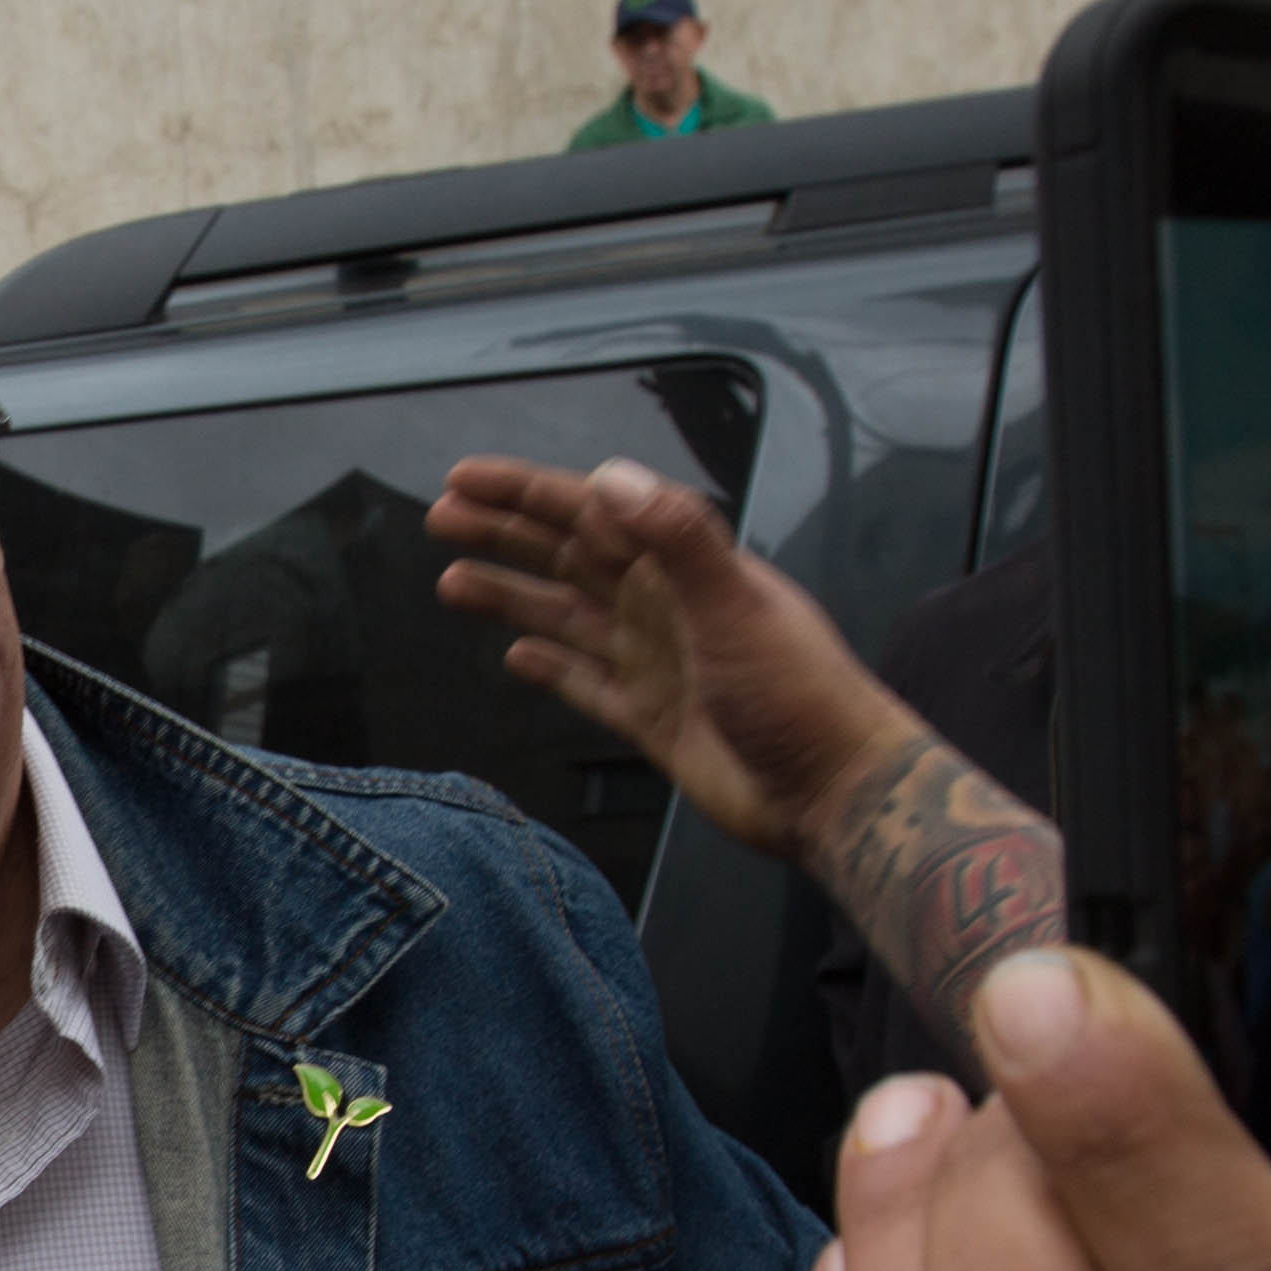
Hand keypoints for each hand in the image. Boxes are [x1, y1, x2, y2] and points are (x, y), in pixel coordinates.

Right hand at [426, 455, 912, 861]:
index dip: (526, 493)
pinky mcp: (650, 717)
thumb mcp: (736, 604)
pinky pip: (585, 683)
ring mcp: (654, 661)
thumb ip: (678, 538)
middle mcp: (663, 606)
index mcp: (682, 569)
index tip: (467, 478)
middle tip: (441, 518)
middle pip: (565, 557)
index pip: (589, 513)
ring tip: (453, 582)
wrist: (829, 791)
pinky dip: (549, 667)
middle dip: (504, 534)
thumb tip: (612, 479)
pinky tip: (515, 657)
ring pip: (564, 616)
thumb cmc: (801, 695)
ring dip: (511, 596)